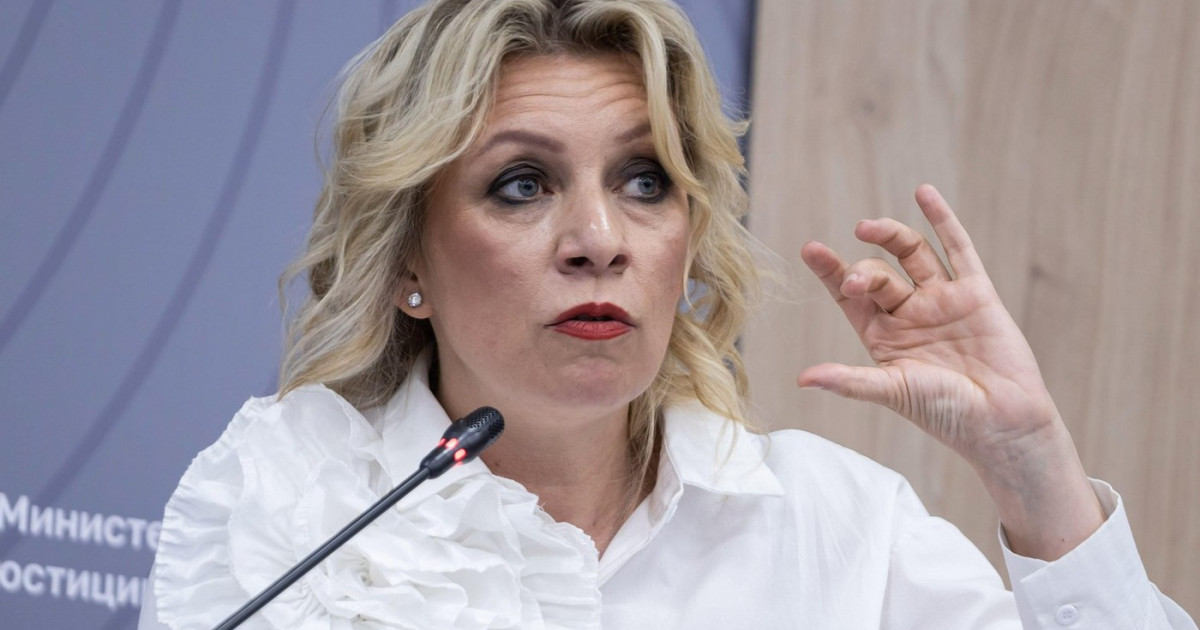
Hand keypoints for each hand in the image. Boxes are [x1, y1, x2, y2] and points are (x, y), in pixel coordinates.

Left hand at [798, 184, 1102, 559]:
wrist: (1002, 422)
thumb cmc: (944, 413)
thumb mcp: (891, 392)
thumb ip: (849, 381)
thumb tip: (802, 379)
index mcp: (882, 336)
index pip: (848, 295)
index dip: (830, 271)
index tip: (810, 249)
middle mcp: (908, 313)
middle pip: (878, 273)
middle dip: (863, 271)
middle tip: (856, 280)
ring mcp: (942, 300)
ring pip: (912, 255)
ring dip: (890, 235)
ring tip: (866, 226)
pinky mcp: (976, 292)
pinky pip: (958, 249)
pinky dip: (942, 220)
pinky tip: (924, 193)